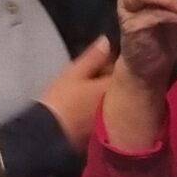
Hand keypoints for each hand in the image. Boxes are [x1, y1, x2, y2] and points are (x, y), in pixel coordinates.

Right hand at [40, 35, 114, 152]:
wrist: (50, 136)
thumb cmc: (61, 100)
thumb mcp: (74, 73)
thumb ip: (93, 57)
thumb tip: (108, 40)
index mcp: (114, 87)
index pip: (127, 69)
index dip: (120, 59)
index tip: (112, 53)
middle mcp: (121, 104)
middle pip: (125, 86)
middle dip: (118, 77)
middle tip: (105, 68)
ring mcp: (115, 119)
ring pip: (118, 99)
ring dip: (112, 92)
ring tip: (99, 84)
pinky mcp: (106, 131)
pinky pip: (112, 112)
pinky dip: (107, 106)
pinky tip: (95, 102)